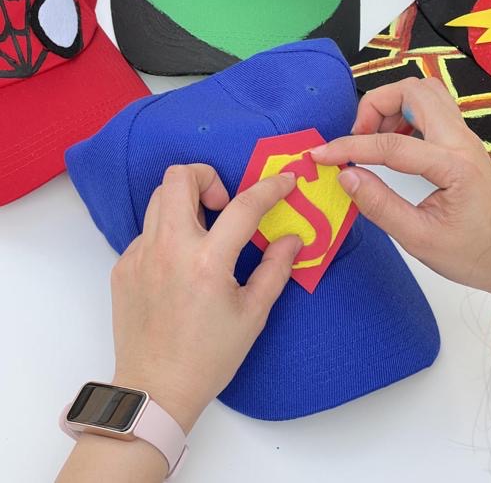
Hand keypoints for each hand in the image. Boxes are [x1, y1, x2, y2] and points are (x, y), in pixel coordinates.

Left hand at [110, 164, 301, 432]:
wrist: (155, 390)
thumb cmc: (208, 357)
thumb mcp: (252, 315)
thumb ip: (275, 269)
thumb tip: (292, 238)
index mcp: (207, 262)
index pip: (244, 206)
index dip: (270, 187)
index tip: (285, 182)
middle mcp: (168, 248)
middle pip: (179, 176)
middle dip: (207, 176)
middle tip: (223, 203)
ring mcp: (139, 255)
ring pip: (158, 198)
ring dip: (185, 201)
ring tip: (203, 231)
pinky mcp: (123, 266)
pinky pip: (147, 231)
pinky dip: (168, 233)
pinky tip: (180, 265)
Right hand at [311, 77, 490, 295]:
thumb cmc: (469, 253)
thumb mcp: (418, 239)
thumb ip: (379, 205)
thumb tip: (345, 175)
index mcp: (453, 167)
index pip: (391, 145)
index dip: (349, 146)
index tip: (321, 155)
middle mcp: (462, 141)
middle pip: (413, 91)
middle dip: (375, 106)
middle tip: (357, 138)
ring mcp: (465, 136)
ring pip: (424, 92)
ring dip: (391, 105)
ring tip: (374, 139)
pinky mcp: (462, 140)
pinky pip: (431, 106)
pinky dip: (404, 112)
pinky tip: (393, 142)